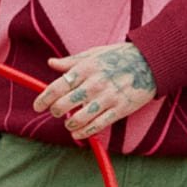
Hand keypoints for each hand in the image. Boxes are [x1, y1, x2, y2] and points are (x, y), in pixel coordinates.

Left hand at [32, 41, 156, 140]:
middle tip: (56, 112)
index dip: (44, 99)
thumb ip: (71, 61)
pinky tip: (79, 133)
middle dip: (56, 111)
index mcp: (85, 69)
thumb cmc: (119, 56)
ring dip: (70, 124)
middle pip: (65, 104)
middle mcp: (94, 84)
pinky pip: (98, 125)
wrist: (149, 62)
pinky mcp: (120, 109)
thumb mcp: (93, 54)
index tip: (37, 106)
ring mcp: (107, 97)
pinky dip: (85, 132)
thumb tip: (51, 63)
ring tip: (69, 124)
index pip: (57, 87)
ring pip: (80, 118)